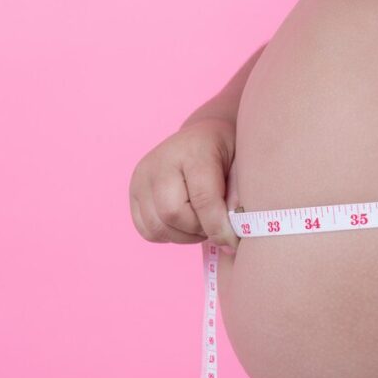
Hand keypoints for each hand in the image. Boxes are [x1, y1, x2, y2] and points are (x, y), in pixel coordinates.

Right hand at [128, 118, 240, 251]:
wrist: (202, 136)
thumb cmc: (226, 153)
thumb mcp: (243, 167)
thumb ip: (240, 196)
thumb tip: (234, 231)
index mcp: (193, 151)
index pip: (202, 198)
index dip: (219, 227)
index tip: (233, 241)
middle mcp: (160, 161)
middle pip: (172, 214)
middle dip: (199, 230)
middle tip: (216, 226)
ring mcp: (141, 176)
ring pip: (158, 226)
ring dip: (184, 236)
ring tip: (202, 223)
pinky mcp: (133, 192)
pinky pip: (147, 230)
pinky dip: (168, 235)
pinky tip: (184, 222)